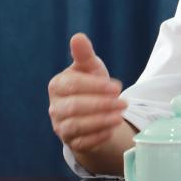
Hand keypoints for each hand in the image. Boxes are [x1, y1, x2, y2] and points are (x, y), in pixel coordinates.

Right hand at [48, 33, 127, 151]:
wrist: (93, 111)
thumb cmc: (91, 84)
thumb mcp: (91, 68)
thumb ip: (84, 54)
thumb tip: (78, 37)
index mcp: (58, 85)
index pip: (73, 85)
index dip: (96, 86)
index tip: (117, 87)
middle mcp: (55, 107)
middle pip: (74, 107)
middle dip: (101, 105)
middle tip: (124, 103)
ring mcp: (61, 126)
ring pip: (76, 126)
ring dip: (101, 121)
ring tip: (120, 117)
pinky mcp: (71, 142)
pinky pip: (82, 142)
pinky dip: (98, 136)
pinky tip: (112, 130)